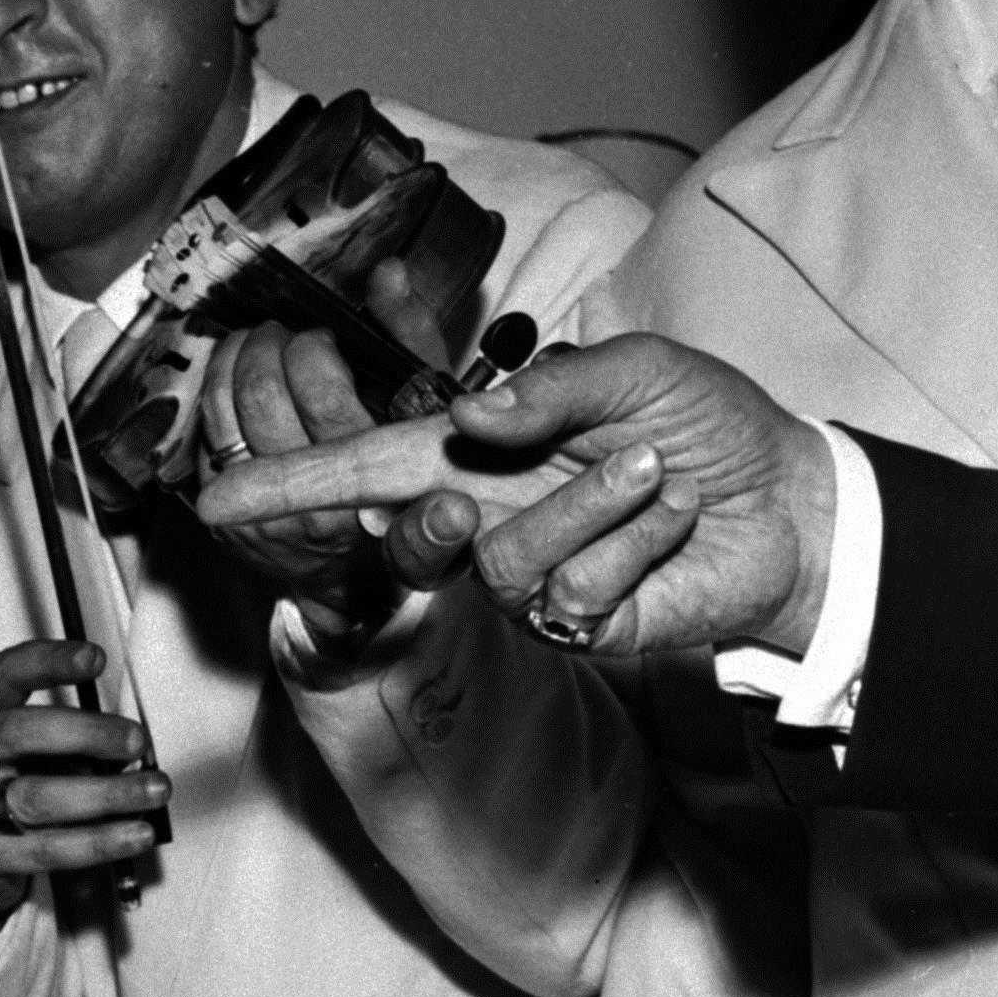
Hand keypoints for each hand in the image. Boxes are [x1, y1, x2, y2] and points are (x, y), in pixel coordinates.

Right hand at [0, 639, 168, 938]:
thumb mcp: (15, 752)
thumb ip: (61, 742)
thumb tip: (128, 749)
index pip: (4, 675)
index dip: (49, 661)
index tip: (96, 659)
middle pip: (18, 732)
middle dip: (84, 733)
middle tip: (136, 742)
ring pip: (36, 797)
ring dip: (105, 794)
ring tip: (151, 792)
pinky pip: (46, 849)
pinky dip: (97, 842)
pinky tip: (132, 834)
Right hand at [194, 333, 838, 664]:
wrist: (784, 501)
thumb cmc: (706, 426)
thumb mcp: (639, 373)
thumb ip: (556, 386)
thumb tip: (476, 419)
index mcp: (481, 450)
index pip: (366, 466)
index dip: (288, 484)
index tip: (213, 499)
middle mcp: (484, 517)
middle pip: (406, 532)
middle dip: (427, 520)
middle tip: (471, 500)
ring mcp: (519, 578)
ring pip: (512, 557)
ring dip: (603, 504)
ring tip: (659, 476)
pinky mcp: (567, 623)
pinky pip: (573, 590)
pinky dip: (638, 542)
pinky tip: (670, 525)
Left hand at [196, 259, 476, 626]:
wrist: (356, 581)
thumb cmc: (398, 488)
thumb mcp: (425, 410)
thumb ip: (410, 336)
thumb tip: (387, 273)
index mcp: (364, 471)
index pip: (318, 386)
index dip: (313, 346)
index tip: (322, 340)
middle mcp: (306, 498)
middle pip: (261, 391)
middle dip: (269, 344)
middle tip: (283, 335)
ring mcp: (256, 514)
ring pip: (221, 411)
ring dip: (233, 361)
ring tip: (257, 347)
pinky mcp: (222, 523)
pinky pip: (201, 443)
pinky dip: (215, 400)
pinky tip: (236, 385)